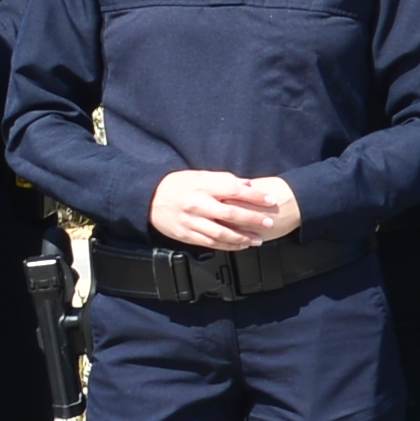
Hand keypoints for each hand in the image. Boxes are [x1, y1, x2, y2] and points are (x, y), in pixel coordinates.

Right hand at [147, 168, 304, 251]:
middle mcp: (198, 204)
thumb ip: (223, 179)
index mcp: (203, 186)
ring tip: (257, 240)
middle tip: (268, 223)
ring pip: (221, 232)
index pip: (234, 190)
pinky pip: (210, 242)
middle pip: (230, 213)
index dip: (254, 196)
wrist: (149, 198)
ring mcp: (192, 221)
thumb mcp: (199, 175)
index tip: (270, 200)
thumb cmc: (178, 184)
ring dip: (242, 238)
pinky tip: (240, 246)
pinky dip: (227, 245)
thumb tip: (248, 184)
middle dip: (252, 219)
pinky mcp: (187, 235)